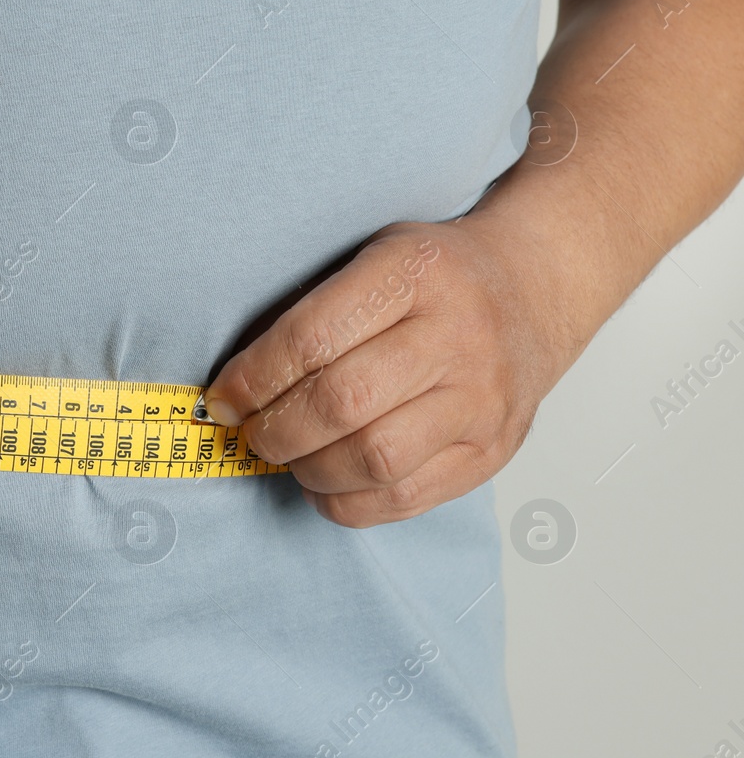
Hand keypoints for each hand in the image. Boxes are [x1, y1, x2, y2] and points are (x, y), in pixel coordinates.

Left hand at [198, 217, 573, 526]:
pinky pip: (405, 498)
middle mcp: (456, 337)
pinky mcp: (491, 450)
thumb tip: (231, 388)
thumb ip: (311, 311)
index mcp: (414, 274)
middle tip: (251, 433)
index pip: (312, 338)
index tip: (221, 400)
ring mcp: (481, 399)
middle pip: (342, 403)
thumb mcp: (372, 255)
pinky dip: (347, 501)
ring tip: (290, 456)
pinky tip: (326, 482)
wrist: (535, 289)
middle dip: (275, 430)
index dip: (253, 379)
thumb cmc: (435, 278)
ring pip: (375, 459)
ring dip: (309, 469)